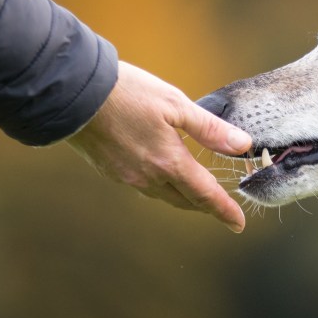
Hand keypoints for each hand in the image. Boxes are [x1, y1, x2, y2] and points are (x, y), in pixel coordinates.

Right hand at [66, 61, 251, 231]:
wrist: (74, 94)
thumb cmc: (127, 93)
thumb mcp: (175, 104)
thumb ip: (210, 128)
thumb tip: (243, 144)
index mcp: (169, 162)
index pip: (205, 195)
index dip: (224, 211)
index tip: (239, 224)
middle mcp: (149, 177)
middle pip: (185, 201)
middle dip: (205, 206)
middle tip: (221, 208)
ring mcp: (127, 177)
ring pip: (163, 195)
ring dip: (182, 196)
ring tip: (195, 190)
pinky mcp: (110, 171)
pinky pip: (143, 186)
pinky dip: (160, 185)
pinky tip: (161, 173)